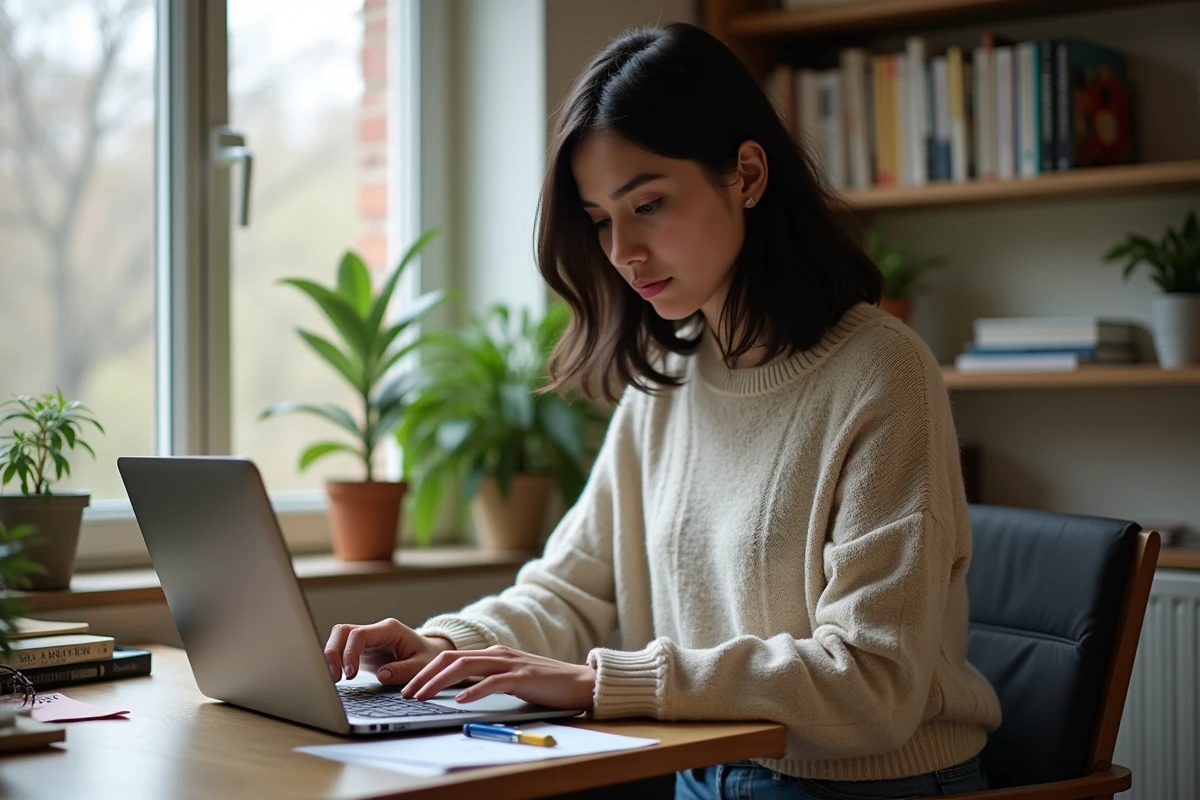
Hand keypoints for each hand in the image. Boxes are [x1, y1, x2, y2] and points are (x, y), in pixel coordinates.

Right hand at [324, 618, 455, 683]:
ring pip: (338, 638)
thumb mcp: (423, 665)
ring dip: (331, 656)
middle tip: (335, 677)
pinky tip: (336, 678)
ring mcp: (367, 640)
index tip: (350, 674)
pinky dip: (335, 661)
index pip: (359, 635)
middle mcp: (375, 631)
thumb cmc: (428, 657)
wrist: (431, 653)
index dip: (350, 653)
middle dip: (333, 653)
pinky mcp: (362, 650)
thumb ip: (404, 670)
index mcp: (389, 629)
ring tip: (334, 679)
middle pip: (342, 631)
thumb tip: (382, 675)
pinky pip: (342, 650)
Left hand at [402, 644, 595, 710]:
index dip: (426, 671)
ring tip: (423, 696)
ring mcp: (510, 663)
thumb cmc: (545, 684)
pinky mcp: (524, 676)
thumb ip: (487, 680)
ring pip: (466, 667)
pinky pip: (493, 682)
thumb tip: (457, 694)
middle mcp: (498, 654)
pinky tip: (460, 701)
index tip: (409, 687)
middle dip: (424, 675)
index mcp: (492, 654)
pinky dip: (474, 691)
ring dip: (439, 682)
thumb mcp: (510, 679)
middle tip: (406, 692)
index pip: (450, 658)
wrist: (580, 683)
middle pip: (451, 659)